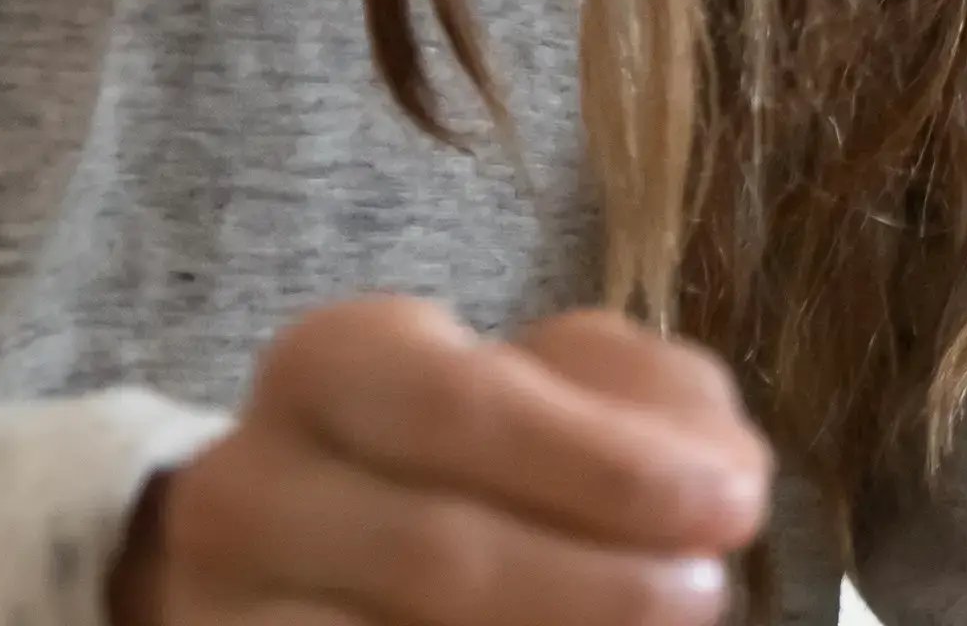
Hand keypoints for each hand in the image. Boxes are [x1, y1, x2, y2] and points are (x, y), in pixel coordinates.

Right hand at [112, 299, 771, 625]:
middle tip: (703, 595)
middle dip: (595, 585)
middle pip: (435, 552)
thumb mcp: (552, 388)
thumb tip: (719, 479)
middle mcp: (254, 487)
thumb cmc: (462, 452)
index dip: (602, 465)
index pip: (460, 407)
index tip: (732, 506)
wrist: (292, 552)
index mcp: (336, 365)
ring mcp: (233, 609)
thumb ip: (648, 406)